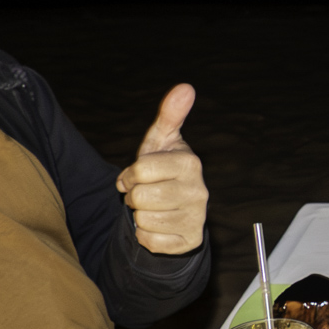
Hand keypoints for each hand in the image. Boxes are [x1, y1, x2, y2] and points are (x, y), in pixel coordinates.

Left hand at [116, 84, 206, 254]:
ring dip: (140, 216)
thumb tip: (186, 87)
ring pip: (144, 221)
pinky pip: (150, 241)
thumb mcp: (162, 142)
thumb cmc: (164, 171)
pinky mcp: (190, 241)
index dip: (130, 176)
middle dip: (134, 197)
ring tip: (153, 208)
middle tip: (145, 193)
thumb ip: (170, 115)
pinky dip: (147, 236)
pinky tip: (158, 226)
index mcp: (190, 163)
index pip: (140, 171)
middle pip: (140, 198)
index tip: (137, 176)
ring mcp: (196, 218)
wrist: (178, 211)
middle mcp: (199, 191)